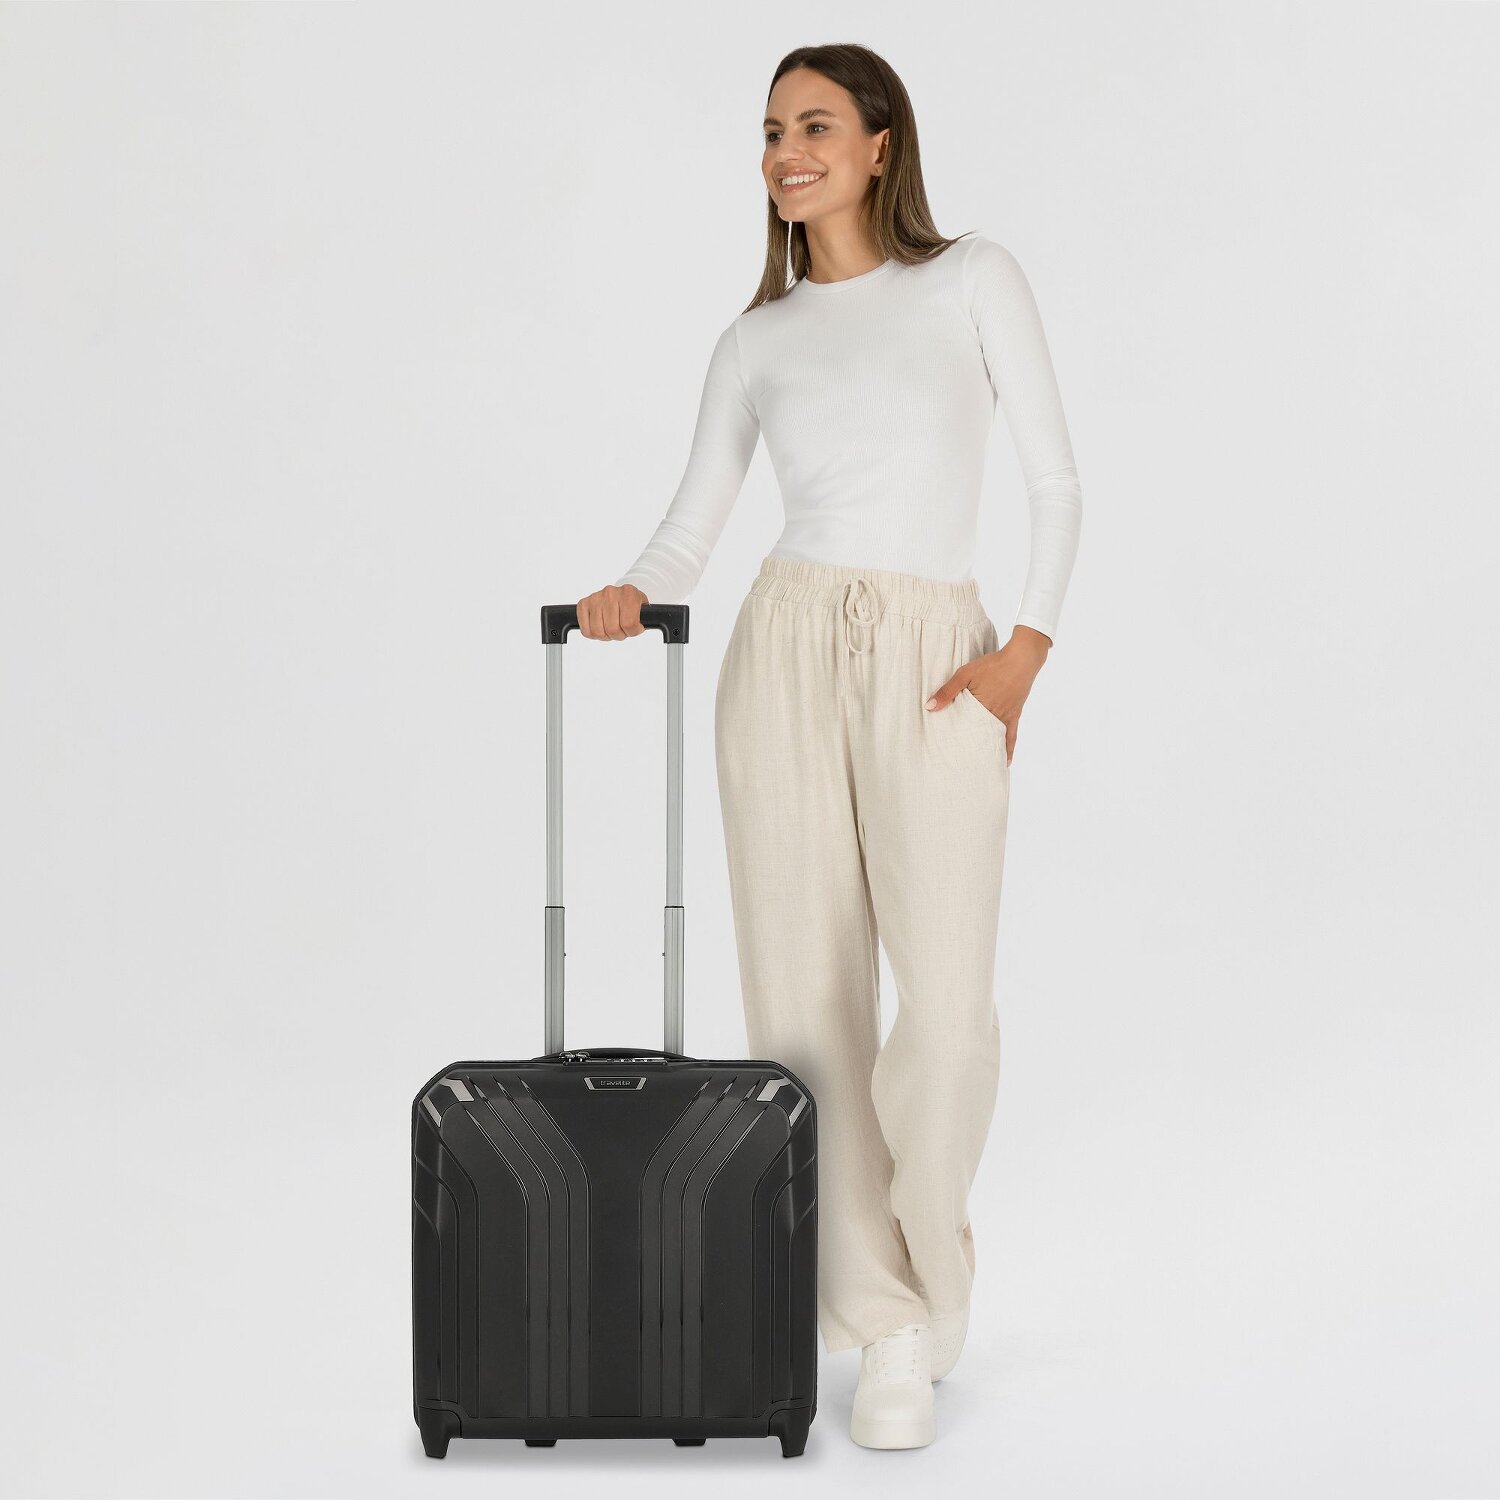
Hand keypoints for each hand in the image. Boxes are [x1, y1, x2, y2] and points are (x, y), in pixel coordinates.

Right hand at [577, 583, 649, 639]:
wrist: (622, 594)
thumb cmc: (633, 605)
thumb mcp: (644, 609)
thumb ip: (645, 619)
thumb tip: (639, 627)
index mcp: (628, 593)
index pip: (629, 624)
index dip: (632, 632)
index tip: (634, 628)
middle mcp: (610, 593)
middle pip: (612, 630)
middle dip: (618, 635)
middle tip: (621, 630)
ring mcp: (595, 597)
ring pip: (598, 632)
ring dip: (605, 636)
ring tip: (610, 628)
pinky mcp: (583, 604)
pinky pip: (586, 630)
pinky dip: (593, 634)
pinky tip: (600, 627)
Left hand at [924, 628, 1050, 762]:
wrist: (1022, 658)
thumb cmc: (992, 664)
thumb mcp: (965, 673)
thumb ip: (947, 691)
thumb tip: (929, 708)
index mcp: (978, 708)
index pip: (962, 730)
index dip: (953, 743)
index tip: (943, 757)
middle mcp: (993, 717)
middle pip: (977, 738)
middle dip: (968, 752)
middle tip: (958, 769)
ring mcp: (1005, 717)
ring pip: (994, 740)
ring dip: (987, 753)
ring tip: (979, 769)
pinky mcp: (1015, 714)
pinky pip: (1012, 736)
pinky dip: (1008, 749)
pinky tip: (1006, 761)